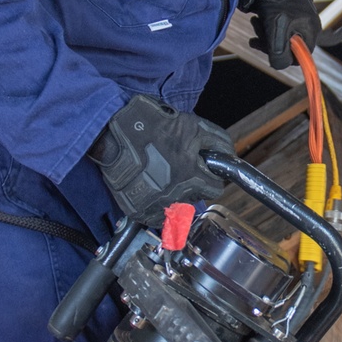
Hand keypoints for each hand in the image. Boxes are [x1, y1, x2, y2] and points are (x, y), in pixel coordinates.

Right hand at [89, 94, 233, 225]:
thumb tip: (230, 155)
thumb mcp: (192, 126)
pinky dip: (156, 203)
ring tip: (160, 173)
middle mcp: (174, 196)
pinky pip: (156, 215)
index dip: (209, 176)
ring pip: (177, 207)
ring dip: (174, 194)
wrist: (112, 132)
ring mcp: (154, 205)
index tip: (202, 169)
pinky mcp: (137, 210)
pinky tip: (150, 185)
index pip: (214, 189)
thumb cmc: (151, 127)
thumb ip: (217, 142)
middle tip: (178, 167)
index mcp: (191, 177)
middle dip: (192, 184)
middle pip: (195, 198)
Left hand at [239, 0, 319, 69]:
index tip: (269, 49)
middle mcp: (305, 25)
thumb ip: (279, 51)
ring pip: (277, 39)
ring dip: (264, 35)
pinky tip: (256, 19)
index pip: (300, 57)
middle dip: (270, 44)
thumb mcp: (278, 27)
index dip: (284, 56)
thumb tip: (279, 66)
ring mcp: (294, 18)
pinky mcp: (282, 12)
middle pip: (287, 48)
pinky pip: (273, 28)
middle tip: (257, 38)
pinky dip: (263, 27)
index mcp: (310, 30)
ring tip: (256, 23)